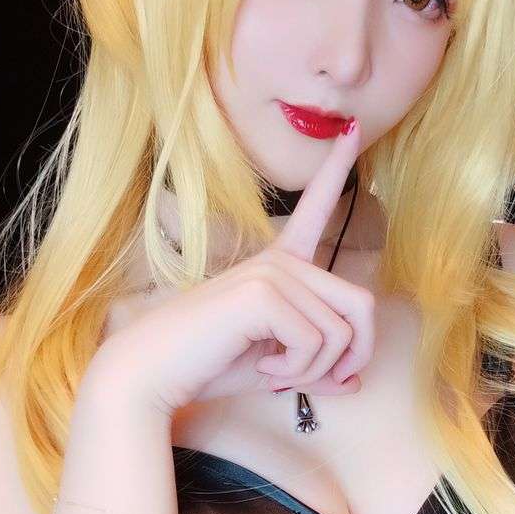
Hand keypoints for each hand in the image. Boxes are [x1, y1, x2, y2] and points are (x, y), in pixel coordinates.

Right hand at [94, 117, 374, 416]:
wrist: (152, 372)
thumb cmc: (207, 365)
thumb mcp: (275, 367)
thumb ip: (315, 368)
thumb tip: (356, 384)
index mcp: (280, 264)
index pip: (317, 210)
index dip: (336, 168)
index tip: (353, 129)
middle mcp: (280, 260)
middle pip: (363, 304)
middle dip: (352, 355)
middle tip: (319, 379)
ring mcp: (272, 271)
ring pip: (342, 332)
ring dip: (316, 369)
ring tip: (276, 371)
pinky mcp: (263, 293)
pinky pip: (316, 342)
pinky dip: (298, 370)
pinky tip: (263, 367)